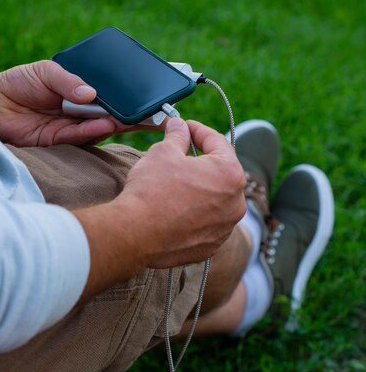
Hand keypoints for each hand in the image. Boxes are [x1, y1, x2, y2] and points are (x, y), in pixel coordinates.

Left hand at [0, 60, 135, 146]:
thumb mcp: (46, 72)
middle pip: (109, 115)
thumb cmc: (16, 82)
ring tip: (136, 119)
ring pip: (98, 128)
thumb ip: (68, 81)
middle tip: (156, 115)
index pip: (107, 97)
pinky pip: (79, 136)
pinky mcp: (57, 141)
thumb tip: (91, 93)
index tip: (147, 100)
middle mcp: (76, 112)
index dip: (126, 99)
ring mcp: (68, 127)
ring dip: (117, 124)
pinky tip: (108, 124)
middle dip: (132, 116)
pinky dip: (94, 131)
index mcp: (77, 93)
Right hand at [115, 118, 246, 267]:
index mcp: (229, 173)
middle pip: (220, 173)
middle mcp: (235, 203)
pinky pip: (206, 223)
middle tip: (180, 154)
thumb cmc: (151, 190)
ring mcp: (224, 228)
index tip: (184, 126)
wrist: (135, 234)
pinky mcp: (210, 246)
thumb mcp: (163, 152)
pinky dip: (194, 214)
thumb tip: (179, 126)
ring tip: (175, 184)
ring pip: (214, 200)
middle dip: (201, 161)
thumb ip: (177, 135)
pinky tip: (175, 209)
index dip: (198, 130)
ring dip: (199, 190)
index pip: (217, 142)